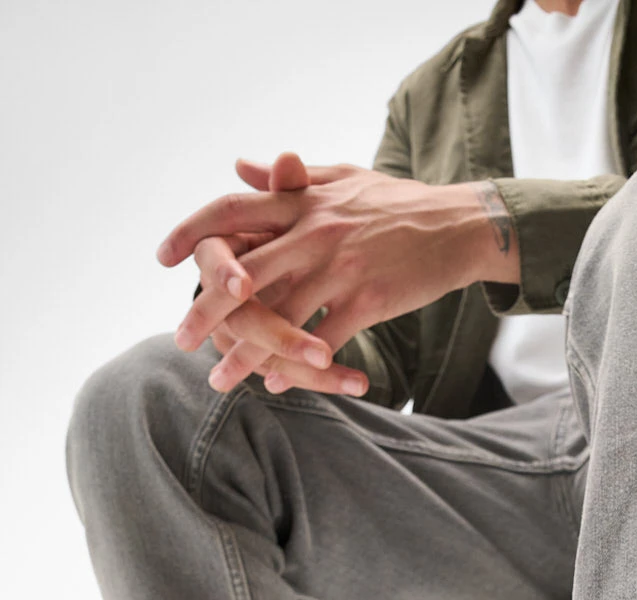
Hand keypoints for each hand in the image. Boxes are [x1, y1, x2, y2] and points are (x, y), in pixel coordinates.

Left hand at [158, 154, 519, 394]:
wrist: (459, 225)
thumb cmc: (399, 203)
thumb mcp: (341, 177)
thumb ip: (290, 178)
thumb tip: (241, 165)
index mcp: (301, 200)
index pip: (231, 210)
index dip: (192, 231)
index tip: (162, 257)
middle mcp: (314, 232)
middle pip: (243, 273)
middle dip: (205, 309)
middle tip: (180, 339)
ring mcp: (340, 268)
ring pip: (278, 317)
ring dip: (245, 354)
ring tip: (220, 380)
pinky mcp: (368, 300)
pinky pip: (321, 339)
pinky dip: (295, 366)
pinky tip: (275, 383)